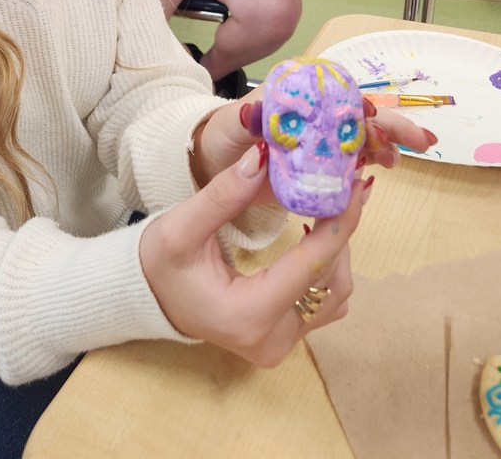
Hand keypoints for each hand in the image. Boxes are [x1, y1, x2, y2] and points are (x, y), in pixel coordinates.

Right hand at [140, 142, 368, 365]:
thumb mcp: (180, 227)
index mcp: (248, 315)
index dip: (339, 223)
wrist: (146, 297)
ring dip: (337, 249)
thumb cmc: (159, 265)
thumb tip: (264, 156)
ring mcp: (281, 345)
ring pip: (335, 294)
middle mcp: (272, 340)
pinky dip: (327, 267)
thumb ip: (223, 195)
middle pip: (332, 282)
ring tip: (327, 206)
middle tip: (340, 185)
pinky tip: (313, 235)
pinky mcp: (284, 338)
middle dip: (340, 232)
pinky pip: (324, 302)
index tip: (354, 183)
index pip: (310, 266)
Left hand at [189, 83, 437, 192]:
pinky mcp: (319, 168)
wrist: (212, 167)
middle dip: (390, 126)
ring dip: (385, 147)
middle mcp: (313, 117)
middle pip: (357, 117)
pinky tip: (381, 176)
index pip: (336, 96)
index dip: (358, 105)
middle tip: (421, 141)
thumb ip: (242, 121)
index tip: (374, 117)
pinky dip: (367, 170)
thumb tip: (255, 113)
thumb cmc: (221, 138)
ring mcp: (319, 143)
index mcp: (296, 99)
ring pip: (360, 141)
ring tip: (402, 161)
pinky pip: (349, 167)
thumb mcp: (227, 127)